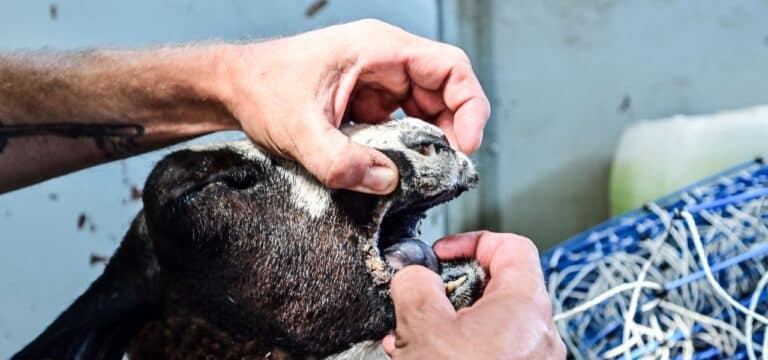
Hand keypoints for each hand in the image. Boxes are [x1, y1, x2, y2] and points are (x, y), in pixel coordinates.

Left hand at [218, 19, 489, 193]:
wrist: (232, 88)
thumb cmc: (261, 90)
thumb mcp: (298, 130)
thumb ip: (339, 161)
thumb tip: (388, 182)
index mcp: (379, 49)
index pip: (450, 67)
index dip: (470, 104)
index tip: (466, 144)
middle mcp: (385, 61)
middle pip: (445, 91)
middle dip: (453, 131)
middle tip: (445, 169)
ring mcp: (377, 81)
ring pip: (426, 109)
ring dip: (431, 142)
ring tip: (423, 174)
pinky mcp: (367, 102)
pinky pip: (402, 123)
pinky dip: (406, 148)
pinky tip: (396, 170)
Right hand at [382, 231, 565, 358]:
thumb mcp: (422, 327)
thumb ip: (416, 285)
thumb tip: (414, 274)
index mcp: (524, 306)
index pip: (511, 246)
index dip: (472, 241)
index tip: (442, 252)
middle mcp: (538, 334)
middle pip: (497, 287)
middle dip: (451, 291)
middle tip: (423, 300)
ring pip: (489, 325)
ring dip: (449, 324)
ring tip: (413, 336)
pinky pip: (491, 352)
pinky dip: (460, 349)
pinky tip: (425, 358)